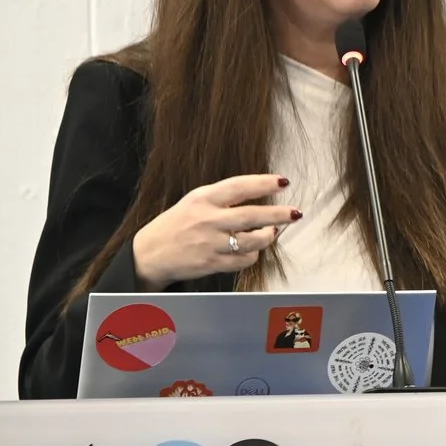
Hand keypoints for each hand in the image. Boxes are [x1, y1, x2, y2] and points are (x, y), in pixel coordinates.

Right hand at [131, 174, 298, 288]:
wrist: (150, 253)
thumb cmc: (176, 224)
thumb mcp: (194, 201)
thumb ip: (223, 197)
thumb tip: (259, 192)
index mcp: (202, 199)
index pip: (239, 187)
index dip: (263, 183)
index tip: (283, 182)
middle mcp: (207, 220)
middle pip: (251, 216)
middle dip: (278, 214)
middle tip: (295, 212)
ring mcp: (210, 244)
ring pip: (252, 241)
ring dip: (268, 236)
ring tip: (271, 231)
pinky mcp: (212, 264)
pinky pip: (243, 260)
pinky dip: (252, 254)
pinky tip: (251, 249)